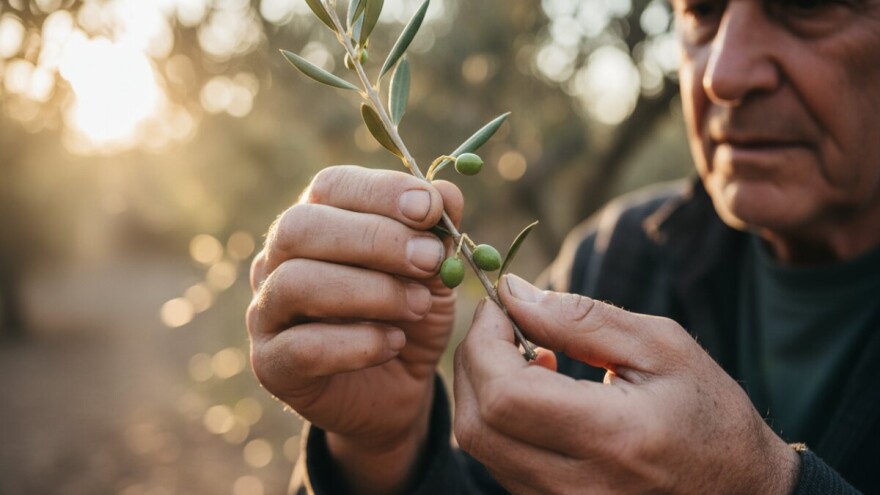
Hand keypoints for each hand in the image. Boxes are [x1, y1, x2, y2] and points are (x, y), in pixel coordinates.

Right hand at [247, 165, 462, 491]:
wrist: (398, 388)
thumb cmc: (410, 315)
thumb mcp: (435, 273)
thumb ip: (437, 233)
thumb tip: (447, 191)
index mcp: (317, 221)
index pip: (331, 186)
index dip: (380, 191)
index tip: (430, 208)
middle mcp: (278, 260)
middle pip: (301, 227)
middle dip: (374, 239)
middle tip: (430, 260)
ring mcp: (266, 311)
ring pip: (296, 282)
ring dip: (370, 292)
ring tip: (420, 306)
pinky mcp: (271, 364)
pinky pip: (302, 347)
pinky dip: (357, 343)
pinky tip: (394, 343)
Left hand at [453, 274, 799, 494]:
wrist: (739, 490)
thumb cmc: (709, 414)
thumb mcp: (660, 347)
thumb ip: (580, 318)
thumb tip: (513, 292)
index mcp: (613, 437)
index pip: (505, 394)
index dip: (484, 343)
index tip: (499, 307)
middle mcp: (578, 486)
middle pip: (477, 424)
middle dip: (474, 360)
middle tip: (503, 325)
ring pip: (479, 444)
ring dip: (483, 388)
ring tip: (527, 356)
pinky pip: (498, 461)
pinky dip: (497, 418)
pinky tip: (534, 393)